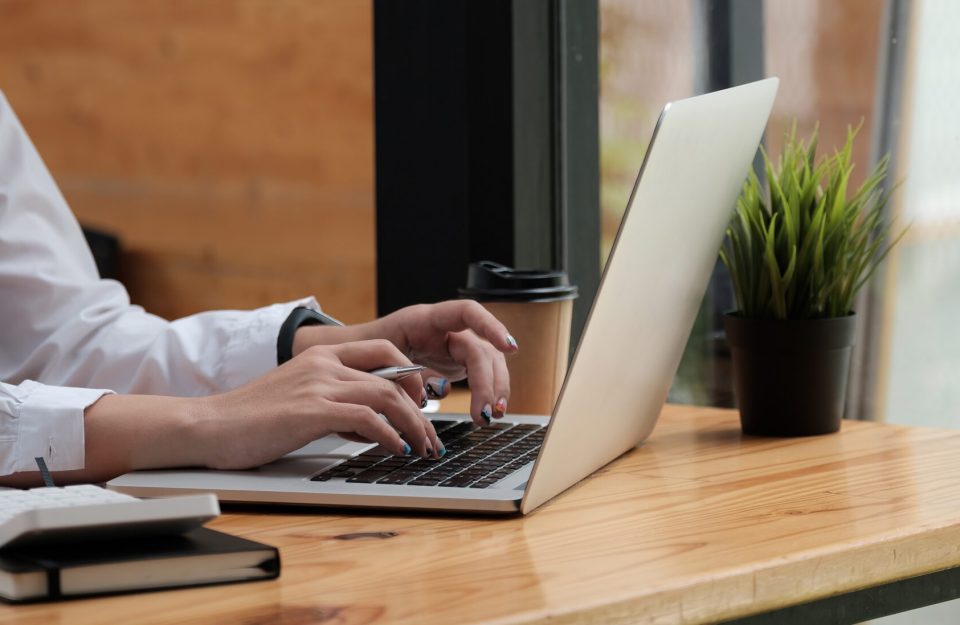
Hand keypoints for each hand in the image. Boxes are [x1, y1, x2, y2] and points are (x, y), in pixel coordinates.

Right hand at [196, 340, 442, 469]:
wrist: (207, 426)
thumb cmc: (250, 419)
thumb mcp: (299, 399)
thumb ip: (335, 403)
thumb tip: (372, 425)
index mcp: (321, 355)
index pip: (383, 350)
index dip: (411, 374)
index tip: (422, 402)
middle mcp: (324, 364)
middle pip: (393, 376)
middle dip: (421, 408)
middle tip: (432, 434)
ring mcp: (318, 385)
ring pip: (387, 395)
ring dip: (413, 424)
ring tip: (423, 447)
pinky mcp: (311, 411)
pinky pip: (367, 418)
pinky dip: (389, 435)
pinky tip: (397, 450)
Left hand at [358, 300, 518, 424]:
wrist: (360, 357)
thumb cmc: (366, 353)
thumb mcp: (378, 358)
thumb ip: (402, 373)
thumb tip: (427, 395)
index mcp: (424, 319)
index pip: (466, 312)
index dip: (490, 326)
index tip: (509, 347)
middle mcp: (446, 329)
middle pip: (481, 349)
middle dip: (489, 381)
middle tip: (488, 412)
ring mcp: (454, 346)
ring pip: (487, 364)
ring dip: (493, 390)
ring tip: (491, 416)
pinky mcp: (457, 363)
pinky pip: (480, 376)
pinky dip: (485, 395)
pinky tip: (485, 414)